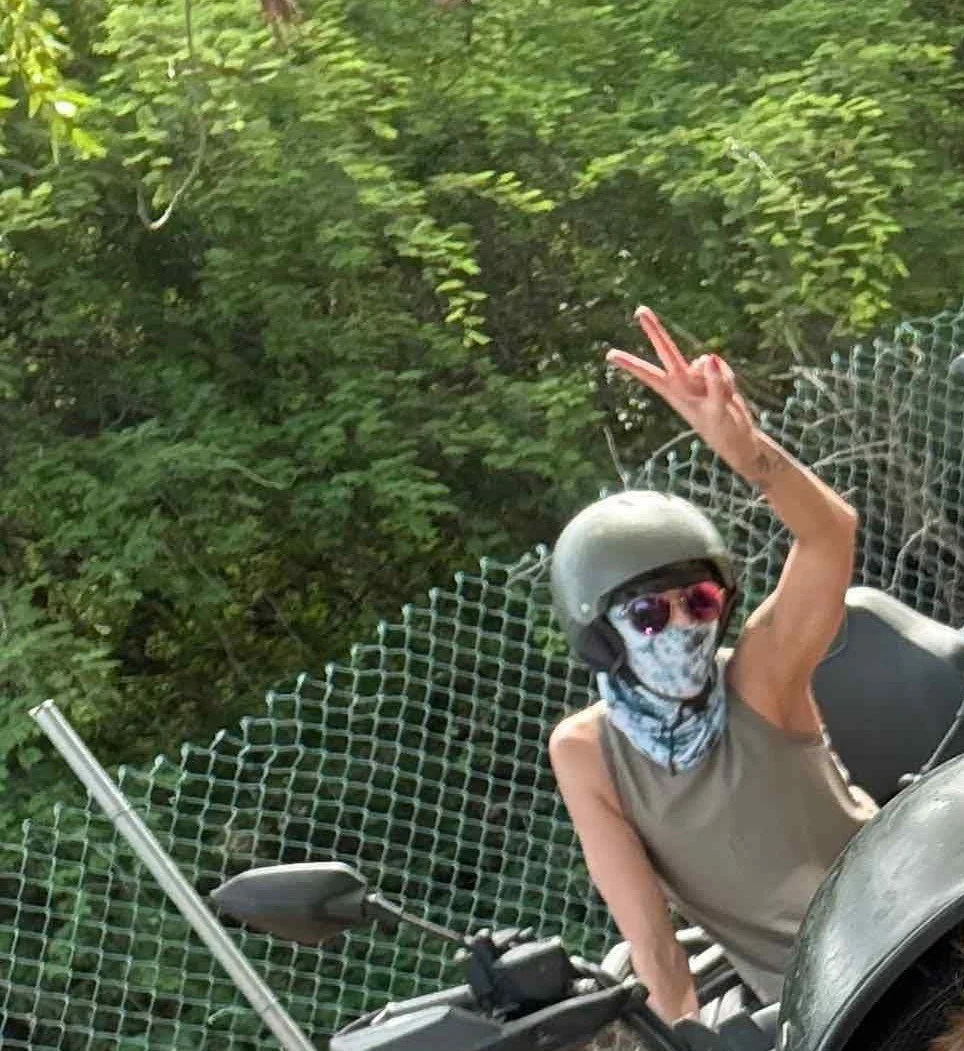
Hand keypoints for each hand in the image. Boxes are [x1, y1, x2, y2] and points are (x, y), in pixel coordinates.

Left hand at [607, 306, 762, 479]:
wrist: (738, 439)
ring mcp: (698, 378)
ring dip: (720, 377)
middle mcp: (682, 381)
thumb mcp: (718, 411)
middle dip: (654, 331)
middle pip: (666, 351)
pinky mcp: (714, 377)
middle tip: (640, 310)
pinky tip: (730, 394)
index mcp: (675, 392)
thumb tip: (710, 357)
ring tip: (723, 401)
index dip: (630, 364)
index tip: (609, 355)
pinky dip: (729, 378)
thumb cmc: (723, 431)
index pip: (648, 374)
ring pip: (707, 361)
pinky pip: (722, 367)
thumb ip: (715, 385)